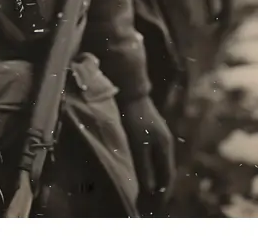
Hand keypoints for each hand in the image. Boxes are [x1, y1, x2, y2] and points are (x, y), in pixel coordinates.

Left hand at [120, 96, 174, 212]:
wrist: (129, 90)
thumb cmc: (133, 118)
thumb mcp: (138, 144)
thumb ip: (145, 167)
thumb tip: (152, 189)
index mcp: (165, 146)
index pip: (168, 177)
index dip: (163, 194)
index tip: (156, 208)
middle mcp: (165, 142)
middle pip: (165, 171)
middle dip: (160, 189)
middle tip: (151, 204)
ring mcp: (158, 135)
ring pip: (158, 163)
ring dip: (154, 178)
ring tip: (145, 191)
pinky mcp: (149, 130)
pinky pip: (152, 155)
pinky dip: (149, 167)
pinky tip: (139, 170)